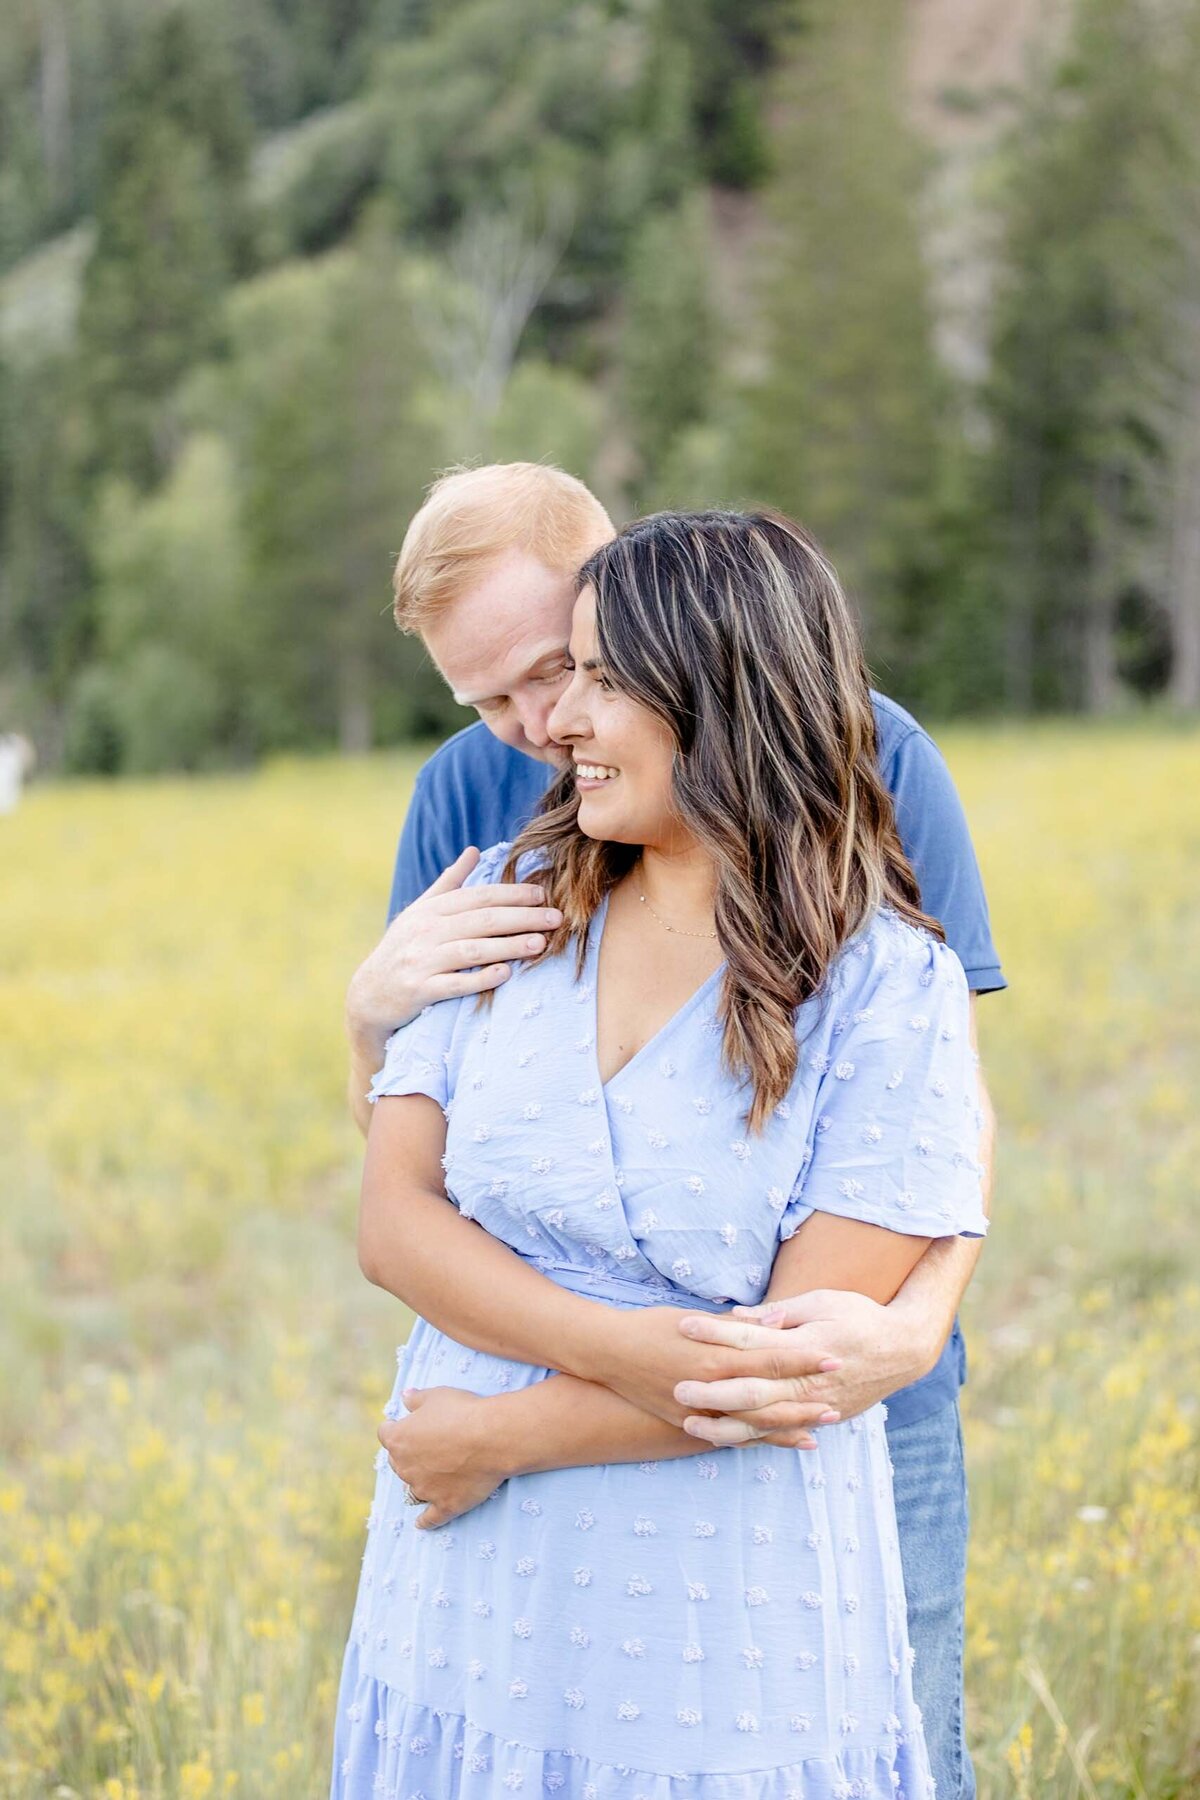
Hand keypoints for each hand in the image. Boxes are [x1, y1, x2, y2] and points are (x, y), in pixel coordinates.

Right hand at [346, 848, 563, 1046]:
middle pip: (482, 920)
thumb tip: (475, 850)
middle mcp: (427, 931)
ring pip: (472, 950)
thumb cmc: (403, 948)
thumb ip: (449, 882)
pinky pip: (455, 983)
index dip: (512, 894)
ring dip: (509, 946)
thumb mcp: (421, 911)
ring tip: (540, 944)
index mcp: (432, 910)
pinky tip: (505, 974)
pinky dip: (480, 978)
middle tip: (555, 918)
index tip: (543, 894)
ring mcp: (422, 961)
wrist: (368, 994)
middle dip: (521, 917)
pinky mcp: (420, 990)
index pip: (479, 897)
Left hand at [377, 1387, 508, 1528]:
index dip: (395, 1428)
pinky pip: (429, 1518)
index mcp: (398, 1439)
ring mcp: (424, 1489)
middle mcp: (405, 1467)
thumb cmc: (463, 1411)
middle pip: (398, 1462)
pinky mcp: (444, 1505)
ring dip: (420, 1481)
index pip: (386, 1434)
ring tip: (436, 1473)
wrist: (492, 1438)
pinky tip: (420, 1525)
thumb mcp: (436, 1396)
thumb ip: (416, 1399)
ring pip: (413, 1488)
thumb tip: (404, 1397)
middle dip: (408, 1454)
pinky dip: (424, 1521)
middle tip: (427, 1446)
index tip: (403, 1426)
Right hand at [594, 1306, 834, 1441]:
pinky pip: (731, 1437)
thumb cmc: (652, 1327)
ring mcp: (701, 1411)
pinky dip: (758, 1440)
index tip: (833, 1357)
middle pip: (768, 1399)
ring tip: (819, 1430)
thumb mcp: (694, 1320)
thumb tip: (776, 1320)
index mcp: (716, 1355)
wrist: (608, 1354)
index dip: (804, 1359)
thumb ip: (736, 1326)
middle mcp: (712, 1388)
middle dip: (804, 1401)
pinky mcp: (689, 1425)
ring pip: (753, 1425)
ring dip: (787, 1427)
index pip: (770, 1358)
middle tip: (838, 1402)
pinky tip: (781, 1444)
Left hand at [672, 1289, 932, 1445]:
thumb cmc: (861, 1316)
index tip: (685, 1326)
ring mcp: (816, 1405)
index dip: (718, 1334)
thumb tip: (742, 1317)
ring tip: (690, 1424)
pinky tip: (726, 1441)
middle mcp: (810, 1381)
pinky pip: (782, 1433)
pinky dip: (753, 1439)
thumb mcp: (823, 1301)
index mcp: (807, 1345)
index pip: (753, 1341)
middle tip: (678, 1389)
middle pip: (754, 1390)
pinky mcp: (822, 1417)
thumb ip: (782, 1313)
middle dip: (714, 1392)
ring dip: (726, 1425)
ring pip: (764, 1422)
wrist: (904, 1350)